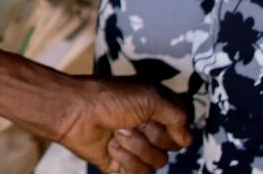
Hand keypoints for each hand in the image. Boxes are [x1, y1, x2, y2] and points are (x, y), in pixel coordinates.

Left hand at [50, 77, 191, 173]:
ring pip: (156, 163)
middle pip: (169, 149)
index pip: (182, 130)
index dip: (172, 128)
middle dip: (150, 136)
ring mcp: (135, 149)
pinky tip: (111, 147)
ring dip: (135, 147)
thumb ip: (178, 117)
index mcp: (157, 111)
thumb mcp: (151, 96)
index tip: (155, 118)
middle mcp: (148, 130)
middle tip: (129, 123)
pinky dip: (126, 160)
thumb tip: (187, 141)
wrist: (76, 113)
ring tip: (117, 133)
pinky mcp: (122, 165)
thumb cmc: (111, 99)